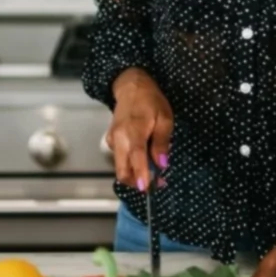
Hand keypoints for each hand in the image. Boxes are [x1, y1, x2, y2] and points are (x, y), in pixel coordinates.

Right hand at [107, 69, 173, 189]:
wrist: (131, 87)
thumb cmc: (150, 100)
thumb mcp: (164, 119)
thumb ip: (162, 143)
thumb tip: (162, 164)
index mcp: (133, 132)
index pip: (136, 158)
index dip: (141, 175)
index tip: (146, 188)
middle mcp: (118, 139)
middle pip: (123, 170)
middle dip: (138, 181)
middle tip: (156, 183)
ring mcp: (112, 140)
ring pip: (121, 167)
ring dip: (136, 174)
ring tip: (154, 170)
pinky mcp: (111, 141)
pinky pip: (120, 159)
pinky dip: (131, 164)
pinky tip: (144, 158)